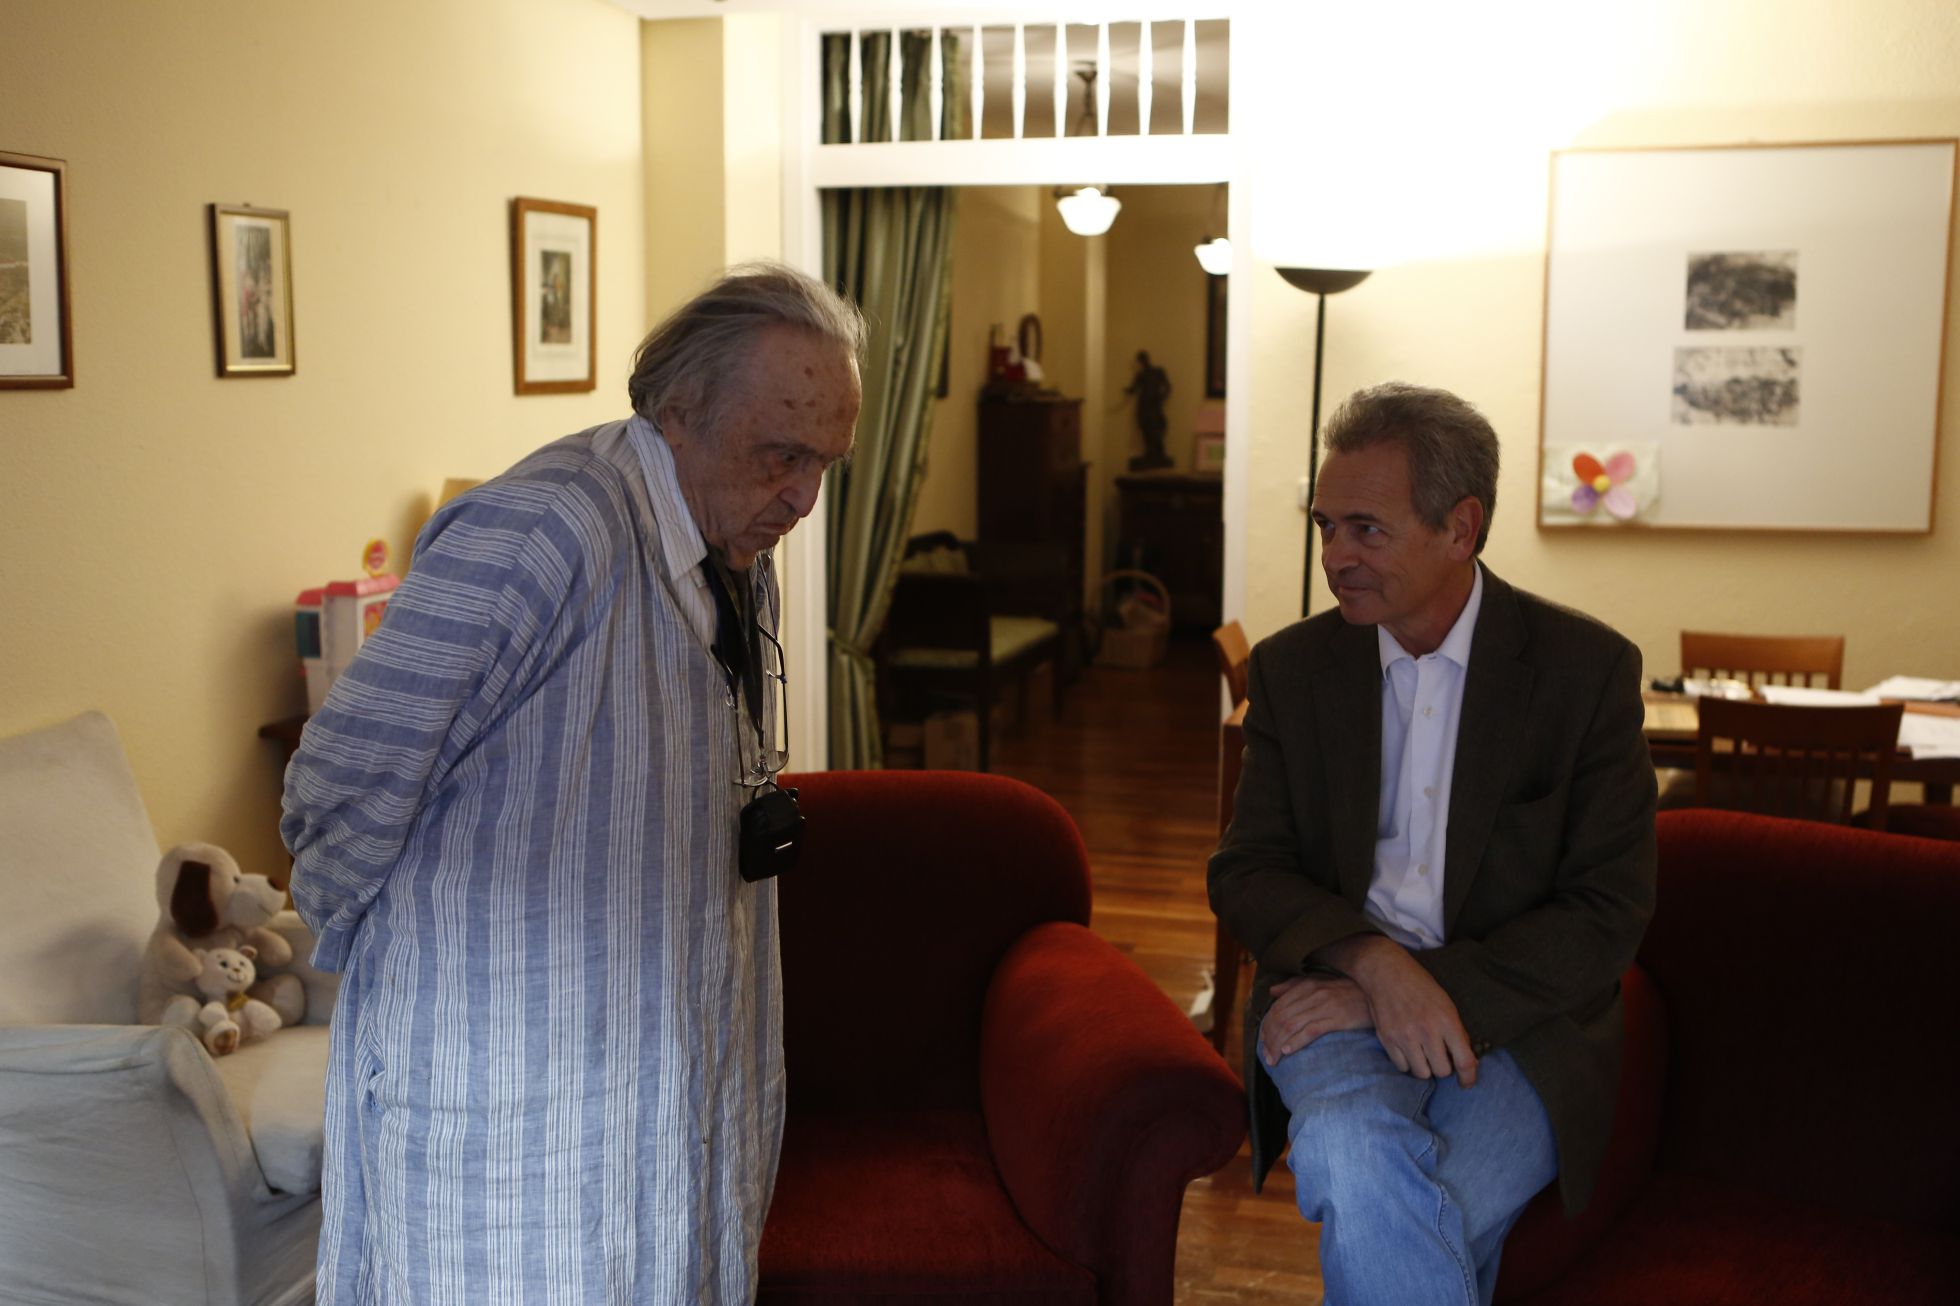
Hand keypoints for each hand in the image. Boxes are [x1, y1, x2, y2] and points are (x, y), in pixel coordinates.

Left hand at [1257, 973, 1371, 1066]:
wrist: (1376, 994)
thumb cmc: (1346, 991)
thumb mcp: (1320, 982)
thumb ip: (1294, 985)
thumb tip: (1272, 991)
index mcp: (1306, 985)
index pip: (1278, 1007)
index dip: (1267, 1026)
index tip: (1263, 1042)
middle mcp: (1313, 994)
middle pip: (1282, 1018)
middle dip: (1270, 1039)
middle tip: (1266, 1056)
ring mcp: (1325, 1006)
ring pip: (1292, 1025)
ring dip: (1279, 1044)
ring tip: (1274, 1059)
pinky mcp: (1337, 1019)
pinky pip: (1311, 1030)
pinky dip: (1297, 1042)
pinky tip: (1289, 1052)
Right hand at [1318, 935, 1479, 1085]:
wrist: (1385, 972)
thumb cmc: (1420, 986)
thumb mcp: (1446, 1004)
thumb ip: (1456, 1032)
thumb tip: (1467, 1060)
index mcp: (1447, 1021)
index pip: (1465, 1061)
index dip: (1469, 1078)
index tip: (1466, 1083)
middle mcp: (1427, 1031)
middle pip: (1442, 1071)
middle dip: (1443, 1067)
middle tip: (1440, 1056)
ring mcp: (1405, 1036)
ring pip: (1422, 1073)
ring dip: (1425, 1067)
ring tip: (1423, 1053)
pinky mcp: (1387, 1039)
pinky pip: (1402, 1067)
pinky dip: (1407, 1062)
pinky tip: (1408, 1049)